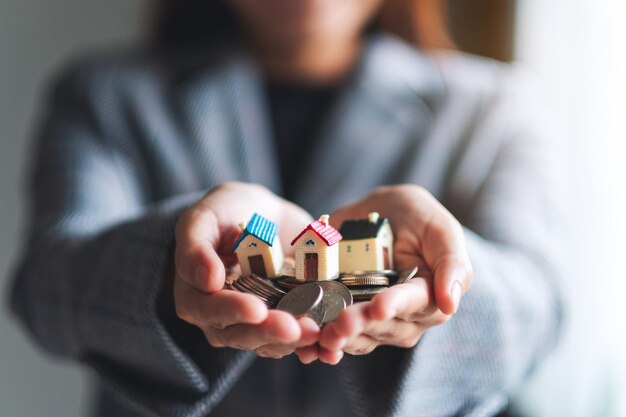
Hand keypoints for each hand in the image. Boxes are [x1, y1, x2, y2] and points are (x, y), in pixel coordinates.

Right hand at [174, 182, 318, 357]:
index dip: (232, 311)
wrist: (260, 214)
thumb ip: (196, 246)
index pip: (208, 309)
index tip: (257, 309)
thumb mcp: (204, 217)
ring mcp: (251, 324)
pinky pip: (292, 338)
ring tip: (316, 332)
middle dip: (269, 332)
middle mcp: (219, 318)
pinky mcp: (280, 321)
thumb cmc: (224, 211)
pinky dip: (310, 339)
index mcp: (194, 294)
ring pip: (268, 342)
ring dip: (293, 340)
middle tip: (295, 328)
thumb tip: (207, 280)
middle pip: (240, 334)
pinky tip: (327, 336)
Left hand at [296, 184, 472, 363]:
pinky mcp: (343, 320)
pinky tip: (306, 348)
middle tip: (341, 322)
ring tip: (321, 336)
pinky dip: (317, 344)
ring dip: (338, 339)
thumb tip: (451, 303)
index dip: (396, 305)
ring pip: (356, 337)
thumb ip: (452, 262)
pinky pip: (333, 337)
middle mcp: (402, 317)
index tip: (379, 307)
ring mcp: (372, 322)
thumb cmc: (417, 218)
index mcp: (428, 296)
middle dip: (360, 324)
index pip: (414, 304)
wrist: (381, 213)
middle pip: (381, 325)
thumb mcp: (438, 228)